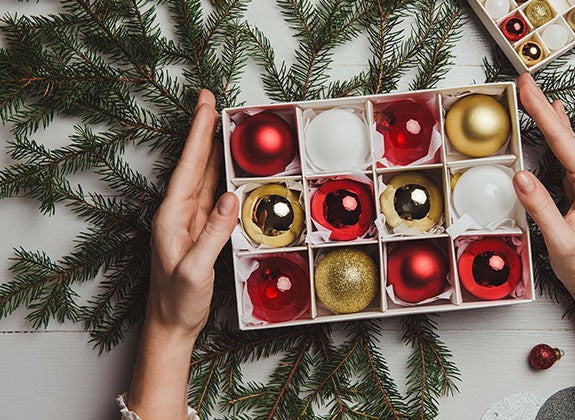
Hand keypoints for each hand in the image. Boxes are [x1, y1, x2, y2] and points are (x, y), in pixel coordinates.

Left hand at [128, 90, 237, 418]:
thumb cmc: (176, 300)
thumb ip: (214, 233)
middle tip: (212, 100)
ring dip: (213, 149)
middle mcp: (178, 213)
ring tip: (223, 124)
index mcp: (171, 216)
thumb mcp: (195, 269)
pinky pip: (213, 195)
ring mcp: (189, 221)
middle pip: (195, 163)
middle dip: (204, 131)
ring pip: (205, 176)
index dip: (198, 135)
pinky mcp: (200, 231)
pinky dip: (221, 175)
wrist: (169, 323)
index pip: (189, 167)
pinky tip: (228, 165)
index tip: (206, 107)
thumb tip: (232, 197)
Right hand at [513, 73, 574, 297]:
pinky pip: (568, 154)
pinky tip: (557, 119)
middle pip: (565, 135)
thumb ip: (540, 206)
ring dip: (549, 117)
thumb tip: (520, 175)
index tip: (529, 90)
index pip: (562, 142)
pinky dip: (557, 134)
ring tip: (535, 94)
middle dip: (543, 106)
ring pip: (567, 142)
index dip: (542, 113)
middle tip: (526, 81)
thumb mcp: (559, 239)